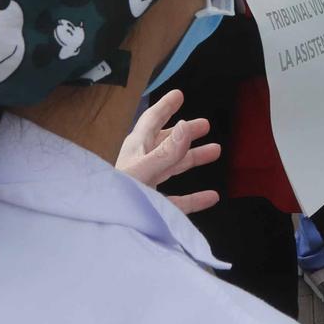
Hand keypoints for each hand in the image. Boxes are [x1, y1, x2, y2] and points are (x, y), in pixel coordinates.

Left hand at [118, 89, 220, 213]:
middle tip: (205, 125)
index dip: (165, 107)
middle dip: (186, 132)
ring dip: (194, 157)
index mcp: (136, 149)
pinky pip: (179, 200)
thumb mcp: (143, 170)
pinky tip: (210, 196)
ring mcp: (149, 185)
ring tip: (215, 150)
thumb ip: (166, 151)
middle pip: (167, 141)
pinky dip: (195, 198)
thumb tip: (186, 126)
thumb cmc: (117, 197)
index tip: (179, 94)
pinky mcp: (155, 207)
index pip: (151, 120)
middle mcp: (143, 163)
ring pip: (175, 167)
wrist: (108, 229)